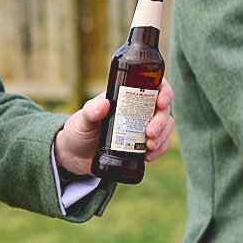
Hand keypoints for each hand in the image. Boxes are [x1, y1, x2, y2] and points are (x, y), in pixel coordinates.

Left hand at [56, 80, 175, 175]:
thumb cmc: (78, 131)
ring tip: (150, 147)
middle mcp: (139, 110)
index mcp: (127, 96)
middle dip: (161, 121)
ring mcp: (142, 127)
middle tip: (150, 133)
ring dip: (163, 136)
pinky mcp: (142, 144)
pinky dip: (160, 149)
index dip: (164, 91)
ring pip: (166, 126)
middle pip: (163, 109)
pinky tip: (150, 156)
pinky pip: (161, 143)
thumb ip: (90, 112)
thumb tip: (104, 104)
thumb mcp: (82, 120)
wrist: (75, 156)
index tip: (161, 102)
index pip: (153, 86)